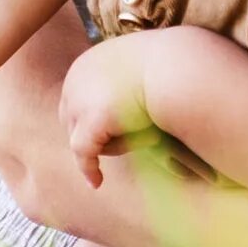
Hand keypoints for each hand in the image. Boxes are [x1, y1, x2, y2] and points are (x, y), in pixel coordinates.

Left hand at [59, 37, 157, 188]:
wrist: (174, 66)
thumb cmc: (169, 64)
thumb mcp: (143, 65)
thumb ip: (130, 78)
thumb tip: (132, 94)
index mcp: (86, 64)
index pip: (76, 98)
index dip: (90, 119)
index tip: (103, 134)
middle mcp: (74, 81)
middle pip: (73, 120)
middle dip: (94, 134)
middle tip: (117, 146)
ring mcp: (79, 101)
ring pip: (83, 137)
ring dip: (110, 144)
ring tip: (145, 138)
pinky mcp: (91, 121)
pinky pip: (84, 153)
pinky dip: (89, 168)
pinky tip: (96, 182)